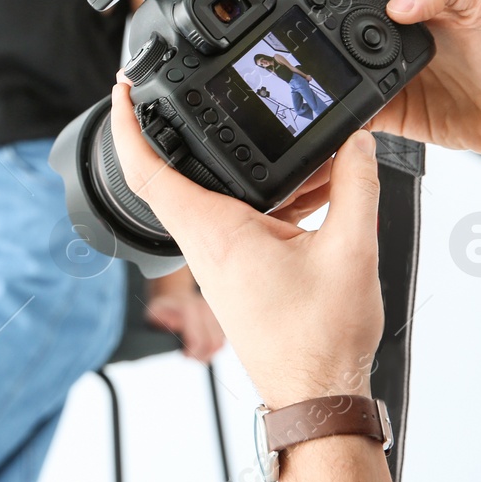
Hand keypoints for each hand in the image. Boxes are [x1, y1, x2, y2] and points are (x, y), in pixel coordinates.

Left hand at [111, 76, 381, 407]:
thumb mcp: (351, 250)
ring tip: (292, 135)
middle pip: (179, 170)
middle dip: (189, 125)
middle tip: (198, 87)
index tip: (121, 89)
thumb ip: (356, 187)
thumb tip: (359, 142)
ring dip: (247, 161)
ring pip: (220, 191)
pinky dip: (272, 192)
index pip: (148, 169)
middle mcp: (206, 242)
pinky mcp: (239, 268)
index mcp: (214, 232)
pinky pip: (244, 214)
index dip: (128, 125)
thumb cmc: (319, 341)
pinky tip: (316, 184)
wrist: (318, 395)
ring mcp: (220, 257)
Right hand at [292, 0, 480, 157]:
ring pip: (328, 62)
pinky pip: (346, 108)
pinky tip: (327, 109)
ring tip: (303, 65)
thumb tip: (398, 3)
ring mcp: (380, 67)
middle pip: (326, 12)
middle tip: (293, 20)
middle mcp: (386, 25)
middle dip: (302, 12)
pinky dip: (332, 111)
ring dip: (314, 65)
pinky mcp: (385, 107)